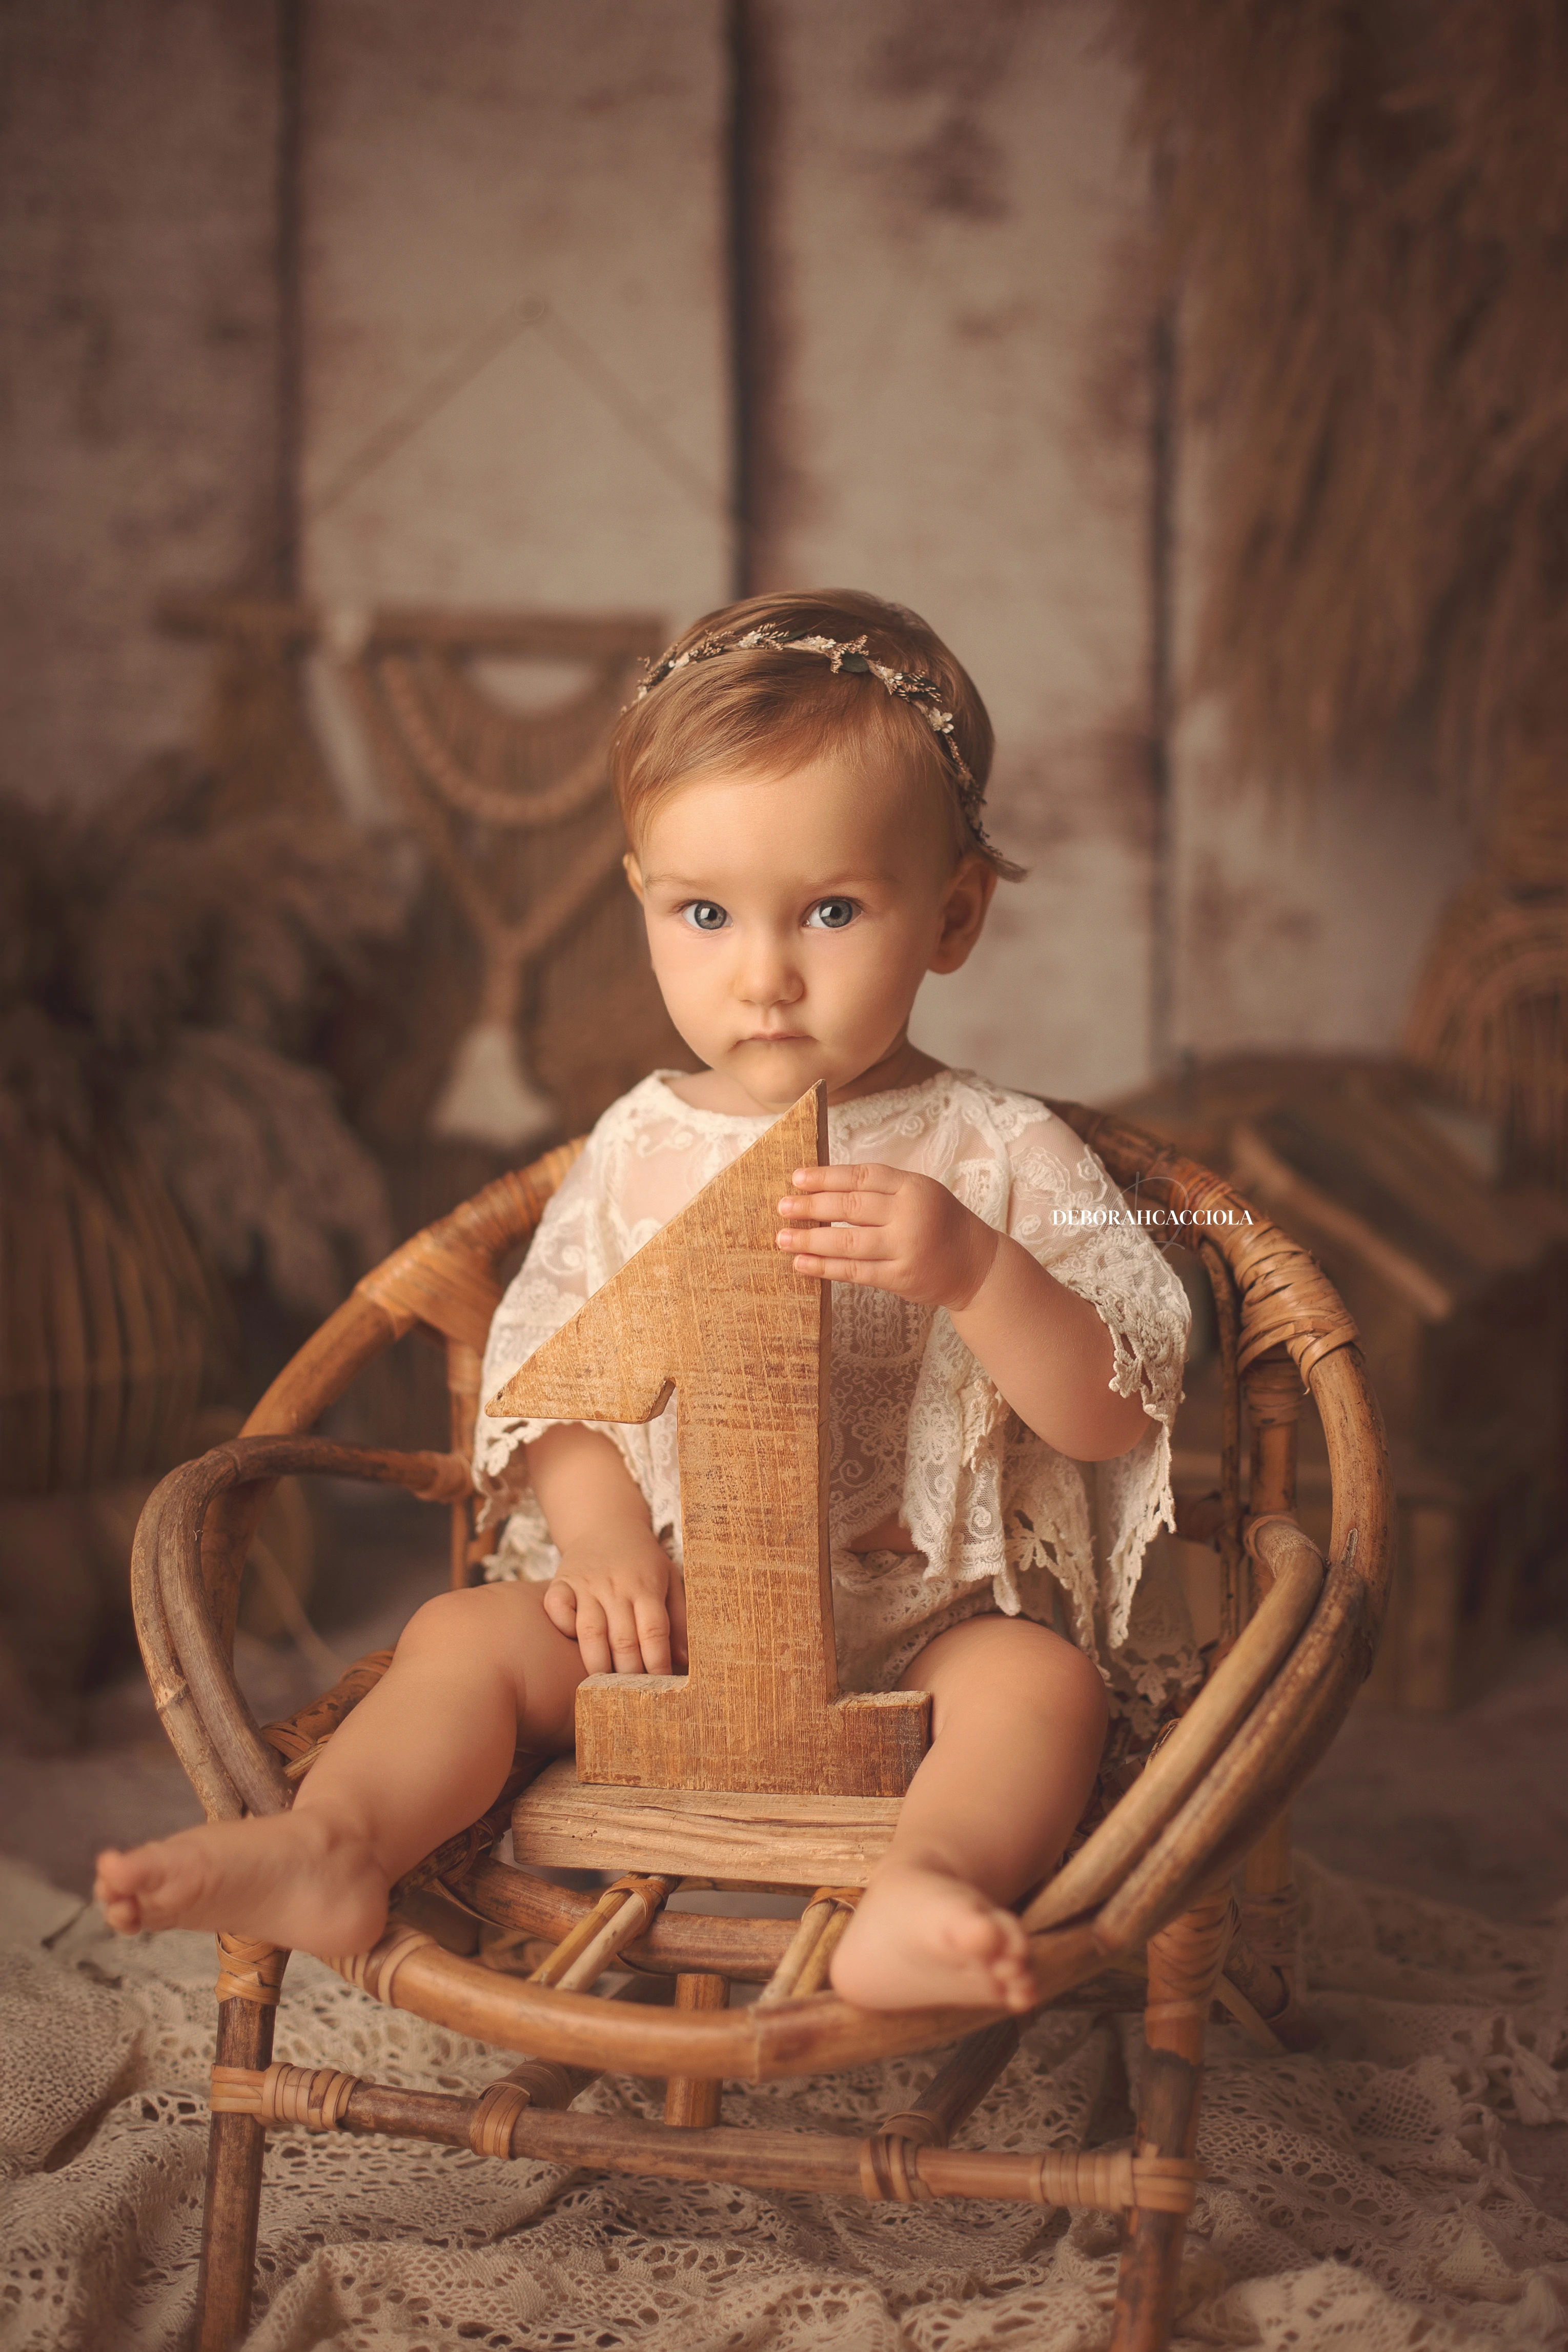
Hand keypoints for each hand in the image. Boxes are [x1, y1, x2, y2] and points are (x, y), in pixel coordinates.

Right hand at [542, 1525, 687, 1675]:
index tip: (661, 1687)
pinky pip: (556, 1607)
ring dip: (597, 1663)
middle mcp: (617, 1586)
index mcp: (647, 1586)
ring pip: (590, 1631)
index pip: (654, 1631)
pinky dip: (561, 1625)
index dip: (658, 1662)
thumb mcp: (670, 1580)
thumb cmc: (644, 1562)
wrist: (607, 1525)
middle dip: (629, 1673)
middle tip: (632, 1699)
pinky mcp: (561, 1582)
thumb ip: (679, 1619)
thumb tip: (686, 1661)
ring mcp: (587, 1584)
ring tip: (602, 1689)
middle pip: (623, 1638)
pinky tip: (570, 1645)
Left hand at [776, 1162, 999, 1310]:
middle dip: (811, 1205)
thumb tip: (824, 1186)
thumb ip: (881, 1189)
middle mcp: (909, 1215)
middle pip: (851, 1207)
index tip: (797, 1178)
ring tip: (783, 1237)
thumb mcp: (918, 1193)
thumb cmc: (938, 1223)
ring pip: (848, 1241)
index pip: (862, 1176)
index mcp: (913, 1187)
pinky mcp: (900, 1278)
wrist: (975, 1264)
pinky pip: (855, 1271)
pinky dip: (825, 1267)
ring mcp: (905, 1248)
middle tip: (782, 1206)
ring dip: (810, 1239)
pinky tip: (802, 1262)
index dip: (826, 1176)